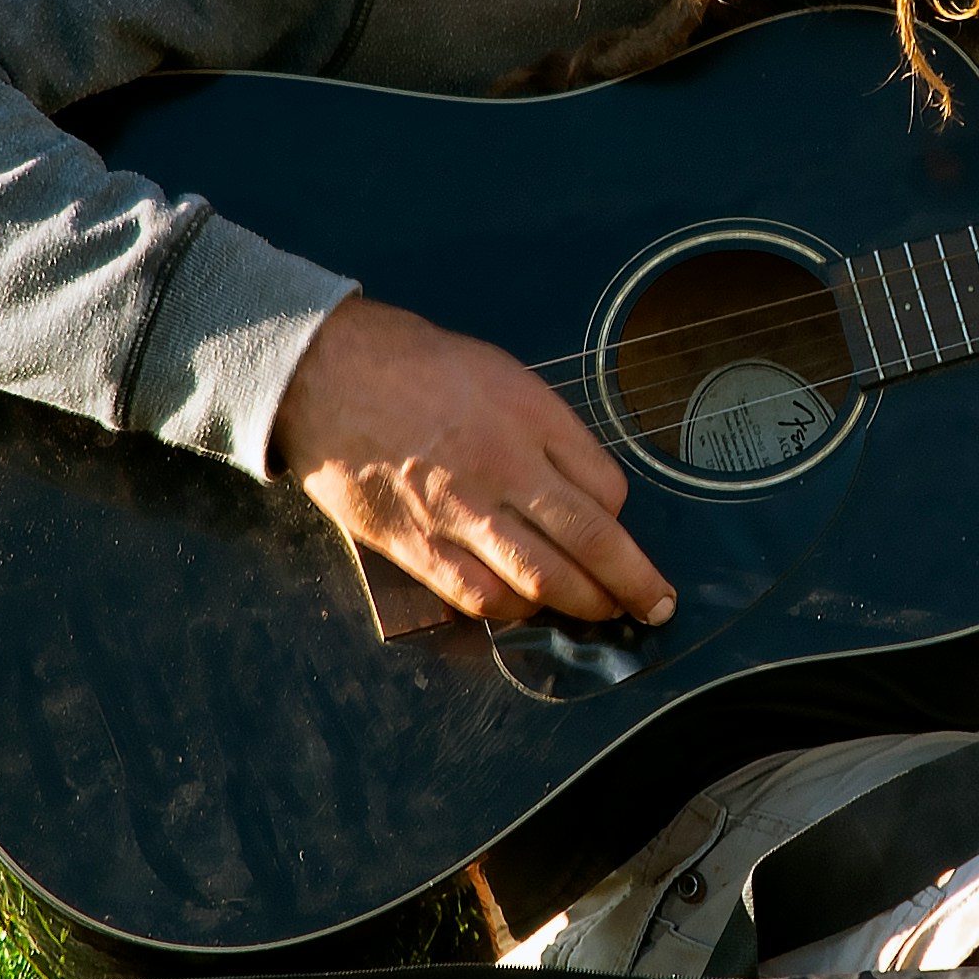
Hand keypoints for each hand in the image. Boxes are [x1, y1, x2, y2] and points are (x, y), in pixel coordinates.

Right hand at [274, 297, 675, 626]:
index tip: (621, 529)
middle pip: (590, 541)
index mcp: (530, 417)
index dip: (623, 518)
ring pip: (542, 578)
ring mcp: (459, 512)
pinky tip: (529, 610)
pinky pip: (478, 595)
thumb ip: (544, 428)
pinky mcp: (415, 545)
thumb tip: (582, 483)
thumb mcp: (498, 371)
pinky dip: (514, 609)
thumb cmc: (411, 363)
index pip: (605, 486)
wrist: (323, 372)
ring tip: (603, 615)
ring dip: (583, 605)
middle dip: (632, 582)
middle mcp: (504, 467)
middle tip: (655, 605)